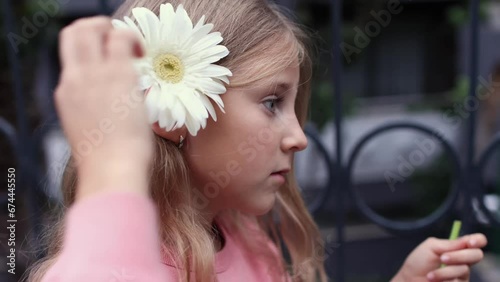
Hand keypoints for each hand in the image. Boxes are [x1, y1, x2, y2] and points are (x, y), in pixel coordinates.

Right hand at [55, 16, 152, 198]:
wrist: (112, 170)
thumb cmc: (107, 161)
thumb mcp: (91, 133)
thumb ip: (96, 113)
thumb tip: (113, 109)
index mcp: (68, 94)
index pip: (71, 59)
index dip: (90, 51)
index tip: (108, 60)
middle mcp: (75, 79)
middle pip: (73, 33)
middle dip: (94, 28)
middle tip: (117, 42)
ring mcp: (93, 74)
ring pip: (90, 28)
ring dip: (111, 28)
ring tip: (132, 47)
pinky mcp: (117, 74)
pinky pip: (121, 37)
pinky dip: (132, 38)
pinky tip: (142, 54)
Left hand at [392, 233, 486, 281]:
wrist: (409, 281)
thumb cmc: (418, 263)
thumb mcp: (430, 247)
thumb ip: (449, 244)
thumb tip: (467, 241)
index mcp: (456, 248)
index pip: (476, 241)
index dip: (477, 240)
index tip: (470, 243)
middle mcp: (463, 261)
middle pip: (476, 255)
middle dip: (459, 256)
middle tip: (443, 258)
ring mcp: (462, 275)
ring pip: (464, 269)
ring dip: (445, 272)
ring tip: (430, 275)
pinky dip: (445, 279)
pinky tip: (433, 281)